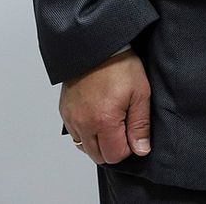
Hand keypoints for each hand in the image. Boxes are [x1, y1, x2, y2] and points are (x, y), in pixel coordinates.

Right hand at [59, 49, 150, 163]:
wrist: (97, 47)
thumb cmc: (121, 67)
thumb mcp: (140, 93)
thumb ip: (140, 125)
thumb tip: (141, 149)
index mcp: (104, 121)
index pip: (114, 156)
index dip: (128, 148)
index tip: (133, 133)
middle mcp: (83, 124)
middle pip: (98, 156)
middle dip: (113, 148)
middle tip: (124, 128)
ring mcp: (71, 119)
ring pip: (84, 147)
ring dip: (98, 142)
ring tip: (111, 121)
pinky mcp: (64, 112)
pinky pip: (75, 135)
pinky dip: (86, 132)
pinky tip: (98, 117)